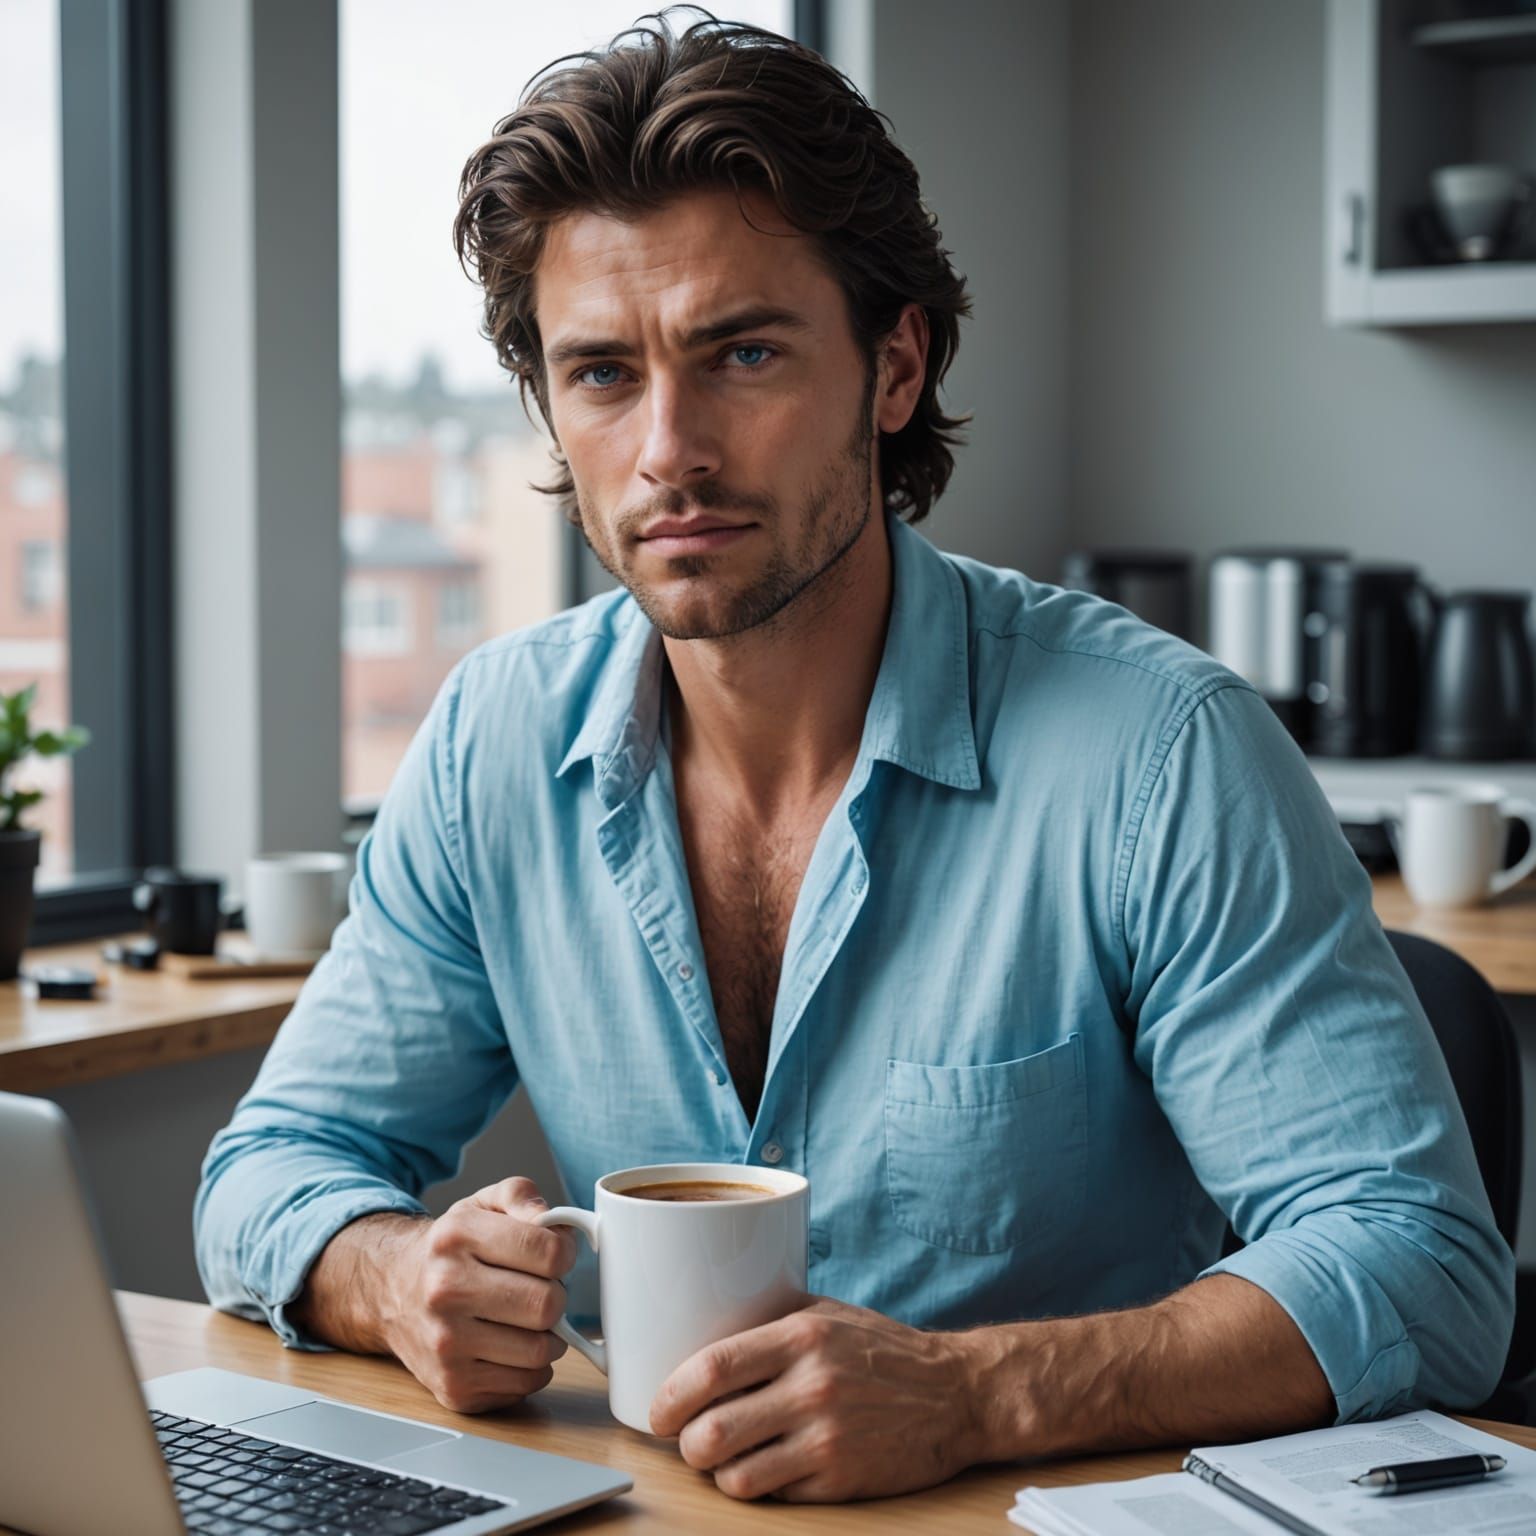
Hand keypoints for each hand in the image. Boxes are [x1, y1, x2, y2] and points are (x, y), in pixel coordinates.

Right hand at [382, 1177, 575, 1413]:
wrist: (393, 1291)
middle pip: (546, 1305)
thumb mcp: (481, 1204)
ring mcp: (446, 1344)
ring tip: (526, 1318)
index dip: (565, 1253)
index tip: (557, 1256)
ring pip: (540, 1351)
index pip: (547, 1251)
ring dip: (548, 1335)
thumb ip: (522, 1196)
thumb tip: (556, 1223)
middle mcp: (445, 1291)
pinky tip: (511, 1345)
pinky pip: (526, 1383)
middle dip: (557, 1296)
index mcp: (457, 1237)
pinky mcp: (453, 1387)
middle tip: (542, 1289)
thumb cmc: (451, 1249)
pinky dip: (531, 1366)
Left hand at [649, 1297, 989, 1501]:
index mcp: (802, 1336)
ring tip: (727, 1456)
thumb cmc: (882, 1349)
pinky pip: (772, 1496)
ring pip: (734, 1475)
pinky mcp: (841, 1482)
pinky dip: (759, 1486)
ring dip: (719, 1471)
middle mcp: (813, 1387)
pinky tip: (769, 1467)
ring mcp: (827, 1440)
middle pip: (710, 1433)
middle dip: (684, 1443)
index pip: (711, 1369)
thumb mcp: (826, 1312)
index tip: (659, 1408)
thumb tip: (695, 1323)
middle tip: (688, 1437)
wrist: (955, 1393)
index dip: (670, 1395)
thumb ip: (767, 1316)